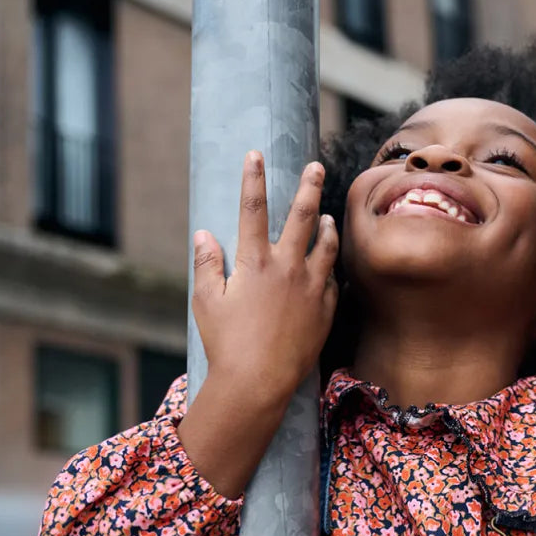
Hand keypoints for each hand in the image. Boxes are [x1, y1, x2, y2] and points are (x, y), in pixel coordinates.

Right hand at [192, 153, 338, 404]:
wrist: (258, 382)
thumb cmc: (225, 343)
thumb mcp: (206, 302)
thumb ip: (207, 264)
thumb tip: (204, 234)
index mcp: (254, 262)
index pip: (252, 208)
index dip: (253, 177)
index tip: (255, 153)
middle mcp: (287, 268)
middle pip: (302, 216)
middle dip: (309, 186)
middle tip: (316, 166)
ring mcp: (311, 288)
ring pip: (326, 246)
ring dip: (327, 228)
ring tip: (327, 217)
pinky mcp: (325, 310)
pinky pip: (331, 282)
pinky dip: (329, 269)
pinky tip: (328, 266)